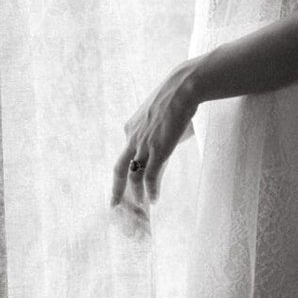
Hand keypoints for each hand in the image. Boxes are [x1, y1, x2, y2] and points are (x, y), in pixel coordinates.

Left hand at [112, 61, 200, 214]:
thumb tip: (163, 144)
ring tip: (140, 210)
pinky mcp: (158, 149)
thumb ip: (157, 132)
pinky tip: (154, 200)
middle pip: (120, 170)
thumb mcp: (160, 116)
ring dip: (137, 196)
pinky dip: (152, 189)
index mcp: (131, 129)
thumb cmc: (176, 98)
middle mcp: (133, 138)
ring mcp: (144, 144)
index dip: (125, 174)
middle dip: (116, 191)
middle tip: (114, 207)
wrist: (183, 87)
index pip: (125, 157)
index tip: (124, 186)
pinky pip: (151, 175)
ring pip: (134, 176)